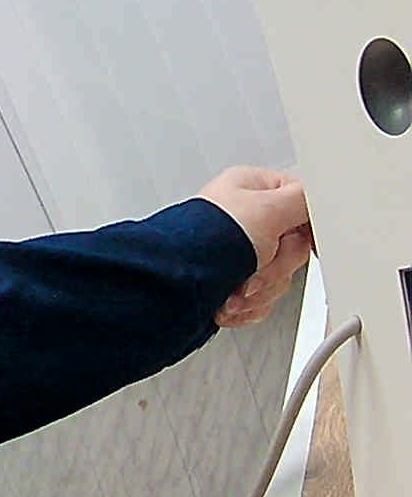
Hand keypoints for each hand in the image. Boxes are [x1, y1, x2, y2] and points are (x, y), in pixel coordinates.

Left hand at [197, 165, 312, 326]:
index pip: (300, 206)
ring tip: (237, 287)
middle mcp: (244, 220)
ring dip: (261, 288)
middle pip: (293, 247)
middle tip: (257, 263)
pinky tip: (231, 301)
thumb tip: (320, 196)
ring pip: (280, 277)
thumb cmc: (209, 241)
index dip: (306, 230)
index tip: (305, 243)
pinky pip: (263, 298)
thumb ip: (304, 199)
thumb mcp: (268, 209)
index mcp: (251, 191)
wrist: (177, 287)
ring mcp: (238, 253)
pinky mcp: (233, 282)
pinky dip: (250, 305)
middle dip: (276, 266)